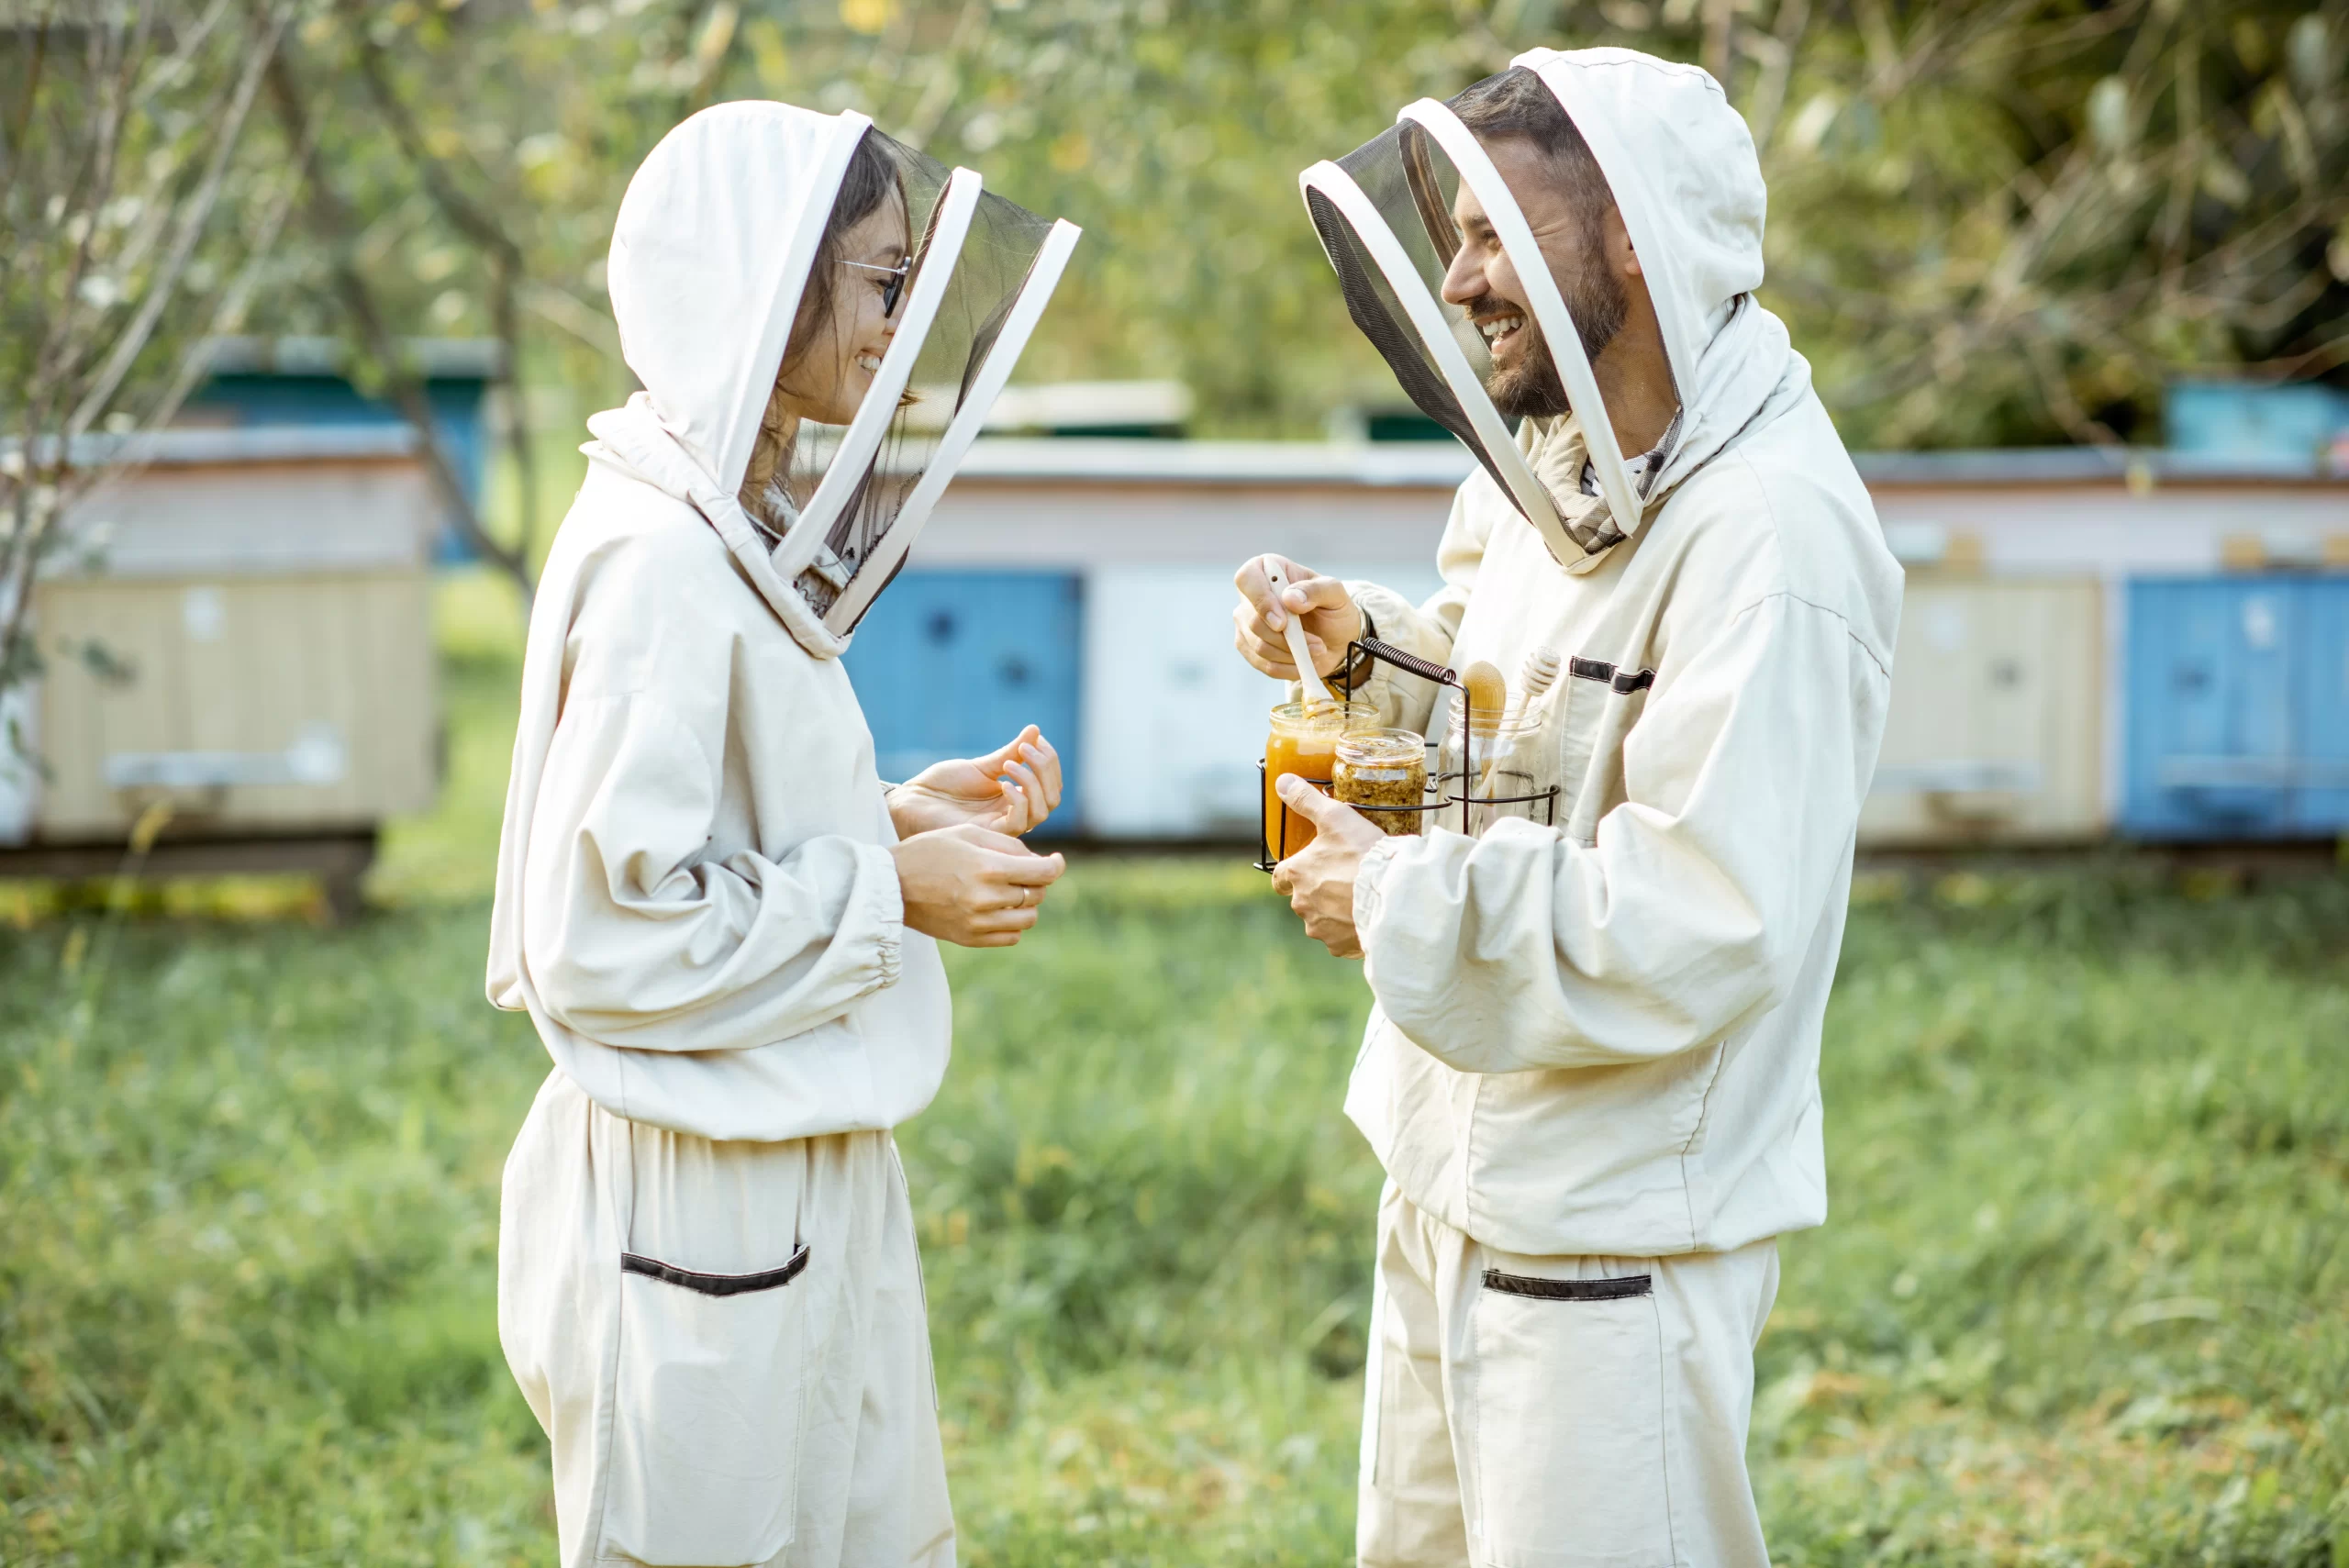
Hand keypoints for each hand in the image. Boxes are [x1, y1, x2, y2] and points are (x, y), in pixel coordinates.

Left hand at [888, 725, 1063, 837]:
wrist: (913, 800)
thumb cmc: (943, 785)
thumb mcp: (982, 765)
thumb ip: (1011, 752)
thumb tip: (1036, 730)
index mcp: (1016, 797)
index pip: (1051, 784)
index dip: (1049, 760)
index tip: (1036, 739)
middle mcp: (1014, 813)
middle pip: (1052, 798)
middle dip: (1045, 768)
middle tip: (1026, 748)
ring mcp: (1004, 825)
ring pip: (1041, 811)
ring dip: (1032, 781)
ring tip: (1009, 763)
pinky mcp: (990, 834)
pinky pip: (1019, 822)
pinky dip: (1018, 799)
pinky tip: (1003, 784)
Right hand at [890, 824, 1065, 947]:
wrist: (890, 885)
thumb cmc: (928, 851)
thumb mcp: (967, 833)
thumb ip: (1007, 844)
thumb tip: (1038, 858)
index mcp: (988, 868)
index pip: (1043, 872)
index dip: (1056, 865)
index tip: (1055, 860)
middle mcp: (987, 899)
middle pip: (1037, 894)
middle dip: (1037, 881)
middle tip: (1023, 872)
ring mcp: (978, 923)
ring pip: (1029, 919)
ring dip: (1027, 904)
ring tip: (1011, 891)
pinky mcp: (970, 939)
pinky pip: (1011, 936)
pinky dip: (1013, 923)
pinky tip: (1000, 909)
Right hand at [1233, 554, 1361, 680]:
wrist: (1335, 638)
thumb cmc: (1333, 609)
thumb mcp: (1335, 594)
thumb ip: (1316, 590)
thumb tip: (1290, 599)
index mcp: (1268, 570)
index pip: (1247, 579)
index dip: (1260, 601)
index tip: (1282, 622)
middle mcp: (1250, 595)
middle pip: (1252, 620)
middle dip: (1286, 638)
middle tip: (1318, 644)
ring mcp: (1246, 622)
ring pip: (1258, 645)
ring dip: (1291, 654)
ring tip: (1317, 651)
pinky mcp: (1249, 646)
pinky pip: (1262, 663)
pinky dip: (1286, 668)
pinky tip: (1303, 663)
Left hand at [1268, 775, 1383, 958]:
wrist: (1394, 893)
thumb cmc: (1363, 853)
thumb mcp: (1335, 817)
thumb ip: (1306, 799)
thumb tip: (1282, 781)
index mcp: (1296, 874)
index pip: (1280, 877)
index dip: (1292, 872)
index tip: (1305, 869)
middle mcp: (1302, 904)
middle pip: (1304, 897)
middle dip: (1320, 890)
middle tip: (1346, 878)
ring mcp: (1320, 928)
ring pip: (1322, 919)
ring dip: (1335, 911)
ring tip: (1360, 897)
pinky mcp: (1339, 946)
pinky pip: (1340, 938)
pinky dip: (1349, 929)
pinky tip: (1366, 917)